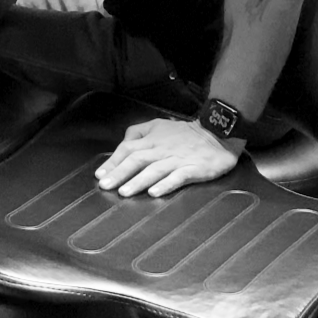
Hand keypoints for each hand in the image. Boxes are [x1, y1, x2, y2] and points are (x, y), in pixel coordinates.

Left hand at [94, 117, 241, 197]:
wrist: (217, 132)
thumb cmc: (185, 132)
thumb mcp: (159, 124)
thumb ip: (139, 132)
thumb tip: (123, 142)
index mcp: (152, 139)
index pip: (127, 149)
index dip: (112, 162)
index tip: (100, 175)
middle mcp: (161, 149)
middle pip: (136, 160)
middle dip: (119, 173)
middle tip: (105, 186)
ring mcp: (177, 160)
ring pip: (154, 170)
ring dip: (138, 181)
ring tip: (124, 193)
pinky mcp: (193, 169)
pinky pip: (178, 178)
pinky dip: (165, 185)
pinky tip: (154, 193)